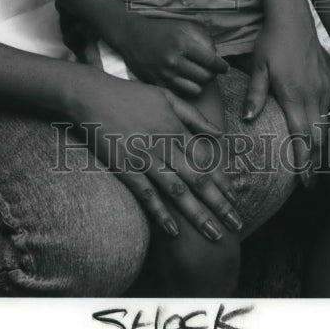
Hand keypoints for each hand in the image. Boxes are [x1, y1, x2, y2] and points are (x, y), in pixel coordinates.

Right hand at [73, 72, 242, 240]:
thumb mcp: (166, 96)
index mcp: (176, 127)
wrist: (93, 95)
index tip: (235, 199)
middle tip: (236, 224)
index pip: (206, 160)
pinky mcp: (125, 167)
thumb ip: (193, 115)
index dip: (222, 181)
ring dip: (197, 214)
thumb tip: (218, 133)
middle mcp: (165, 144)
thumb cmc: (131, 94)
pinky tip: (173, 230)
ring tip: (214, 234)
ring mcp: (144, 157)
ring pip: (176, 190)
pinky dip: (160, 213)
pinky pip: (146, 194)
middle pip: (197, 179)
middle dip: (219, 204)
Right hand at [111, 14, 228, 96]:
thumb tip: (216, 54)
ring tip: (198, 75)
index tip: (224, 67)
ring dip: (200, 83)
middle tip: (210, 69)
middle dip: (212, 74)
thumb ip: (203, 38)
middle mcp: (173, 60)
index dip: (221, 66)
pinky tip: (186, 79)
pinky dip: (187, 87)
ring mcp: (165, 74)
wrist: (132, 36)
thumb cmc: (161, 30)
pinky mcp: (158, 83)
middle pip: (205, 77)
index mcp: (182, 43)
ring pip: (196, 88)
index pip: (210, 60)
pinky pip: (182, 92)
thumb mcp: (183, 25)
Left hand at [242, 20, 329, 178]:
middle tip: (310, 186)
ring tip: (324, 170)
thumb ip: (255, 93)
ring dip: (327, 150)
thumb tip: (248, 118)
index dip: (303, 162)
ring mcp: (324, 88)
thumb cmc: (270, 41)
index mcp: (293, 94)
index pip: (301, 136)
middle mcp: (312, 95)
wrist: (293, 18)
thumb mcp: (258, 65)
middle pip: (317, 137)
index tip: (303, 182)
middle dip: (315, 164)